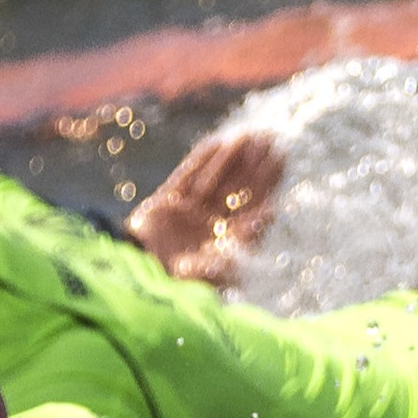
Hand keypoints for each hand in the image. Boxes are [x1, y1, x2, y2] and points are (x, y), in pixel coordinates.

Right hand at [125, 127, 279, 285]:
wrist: (137, 278)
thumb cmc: (179, 282)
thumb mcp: (215, 267)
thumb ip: (243, 238)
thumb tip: (271, 212)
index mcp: (227, 240)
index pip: (253, 206)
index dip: (268, 182)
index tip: (280, 159)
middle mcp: (210, 224)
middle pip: (237, 189)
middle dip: (253, 165)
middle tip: (269, 138)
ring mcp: (188, 212)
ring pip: (214, 179)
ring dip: (230, 157)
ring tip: (247, 135)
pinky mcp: (166, 203)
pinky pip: (185, 176)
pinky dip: (199, 160)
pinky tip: (216, 142)